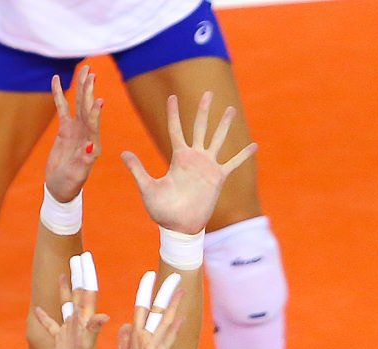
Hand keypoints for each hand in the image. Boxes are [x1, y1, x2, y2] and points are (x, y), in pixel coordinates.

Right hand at [29, 252, 110, 348]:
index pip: (87, 291)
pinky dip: (46, 318)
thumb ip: (92, 330)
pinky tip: (38, 310)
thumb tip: (102, 316)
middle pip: (78, 292)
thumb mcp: (87, 347)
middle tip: (77, 257)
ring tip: (62, 274)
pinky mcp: (61, 340)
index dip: (86, 273)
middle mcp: (79, 321)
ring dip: (65, 289)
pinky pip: (52, 326)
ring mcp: (69, 329)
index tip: (84, 256)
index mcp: (85, 319)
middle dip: (78, 274)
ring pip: (66, 304)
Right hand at [45, 65, 103, 203]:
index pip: (94, 124)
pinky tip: (56, 80)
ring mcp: (77, 129)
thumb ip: (85, 159)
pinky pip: (62, 107)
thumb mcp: (78, 174)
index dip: (95, 112)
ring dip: (81, 87)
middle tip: (91, 73)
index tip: (98, 100)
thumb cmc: (70, 183)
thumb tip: (90, 146)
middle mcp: (87, 133)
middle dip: (89, 91)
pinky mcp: (65, 128)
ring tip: (84, 70)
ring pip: (78, 103)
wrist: (60, 187)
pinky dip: (59, 94)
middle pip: (87, 107)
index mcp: (93, 144)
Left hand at [114, 270, 188, 348]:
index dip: (145, 293)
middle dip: (164, 294)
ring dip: (172, 307)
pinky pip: (165, 344)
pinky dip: (172, 332)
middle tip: (174, 274)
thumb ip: (125, 343)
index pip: (143, 310)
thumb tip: (125, 325)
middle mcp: (148, 342)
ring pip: (164, 324)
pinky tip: (180, 320)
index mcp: (138, 340)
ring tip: (181, 290)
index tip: (149, 275)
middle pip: (158, 312)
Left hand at [121, 92, 255, 233]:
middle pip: (200, 127)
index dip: (173, 113)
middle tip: (208, 93)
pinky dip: (244, 155)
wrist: (179, 226)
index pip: (175, 129)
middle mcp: (194, 158)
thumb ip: (138, 169)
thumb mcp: (148, 188)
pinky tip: (254, 144)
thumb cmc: (162, 210)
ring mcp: (207, 166)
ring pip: (218, 139)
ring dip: (224, 125)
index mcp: (178, 157)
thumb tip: (122, 153)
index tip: (172, 96)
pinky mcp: (218, 177)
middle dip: (203, 110)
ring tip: (230, 109)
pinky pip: (233, 163)